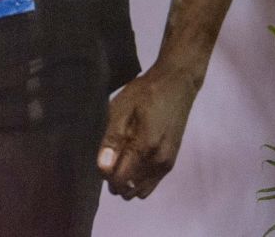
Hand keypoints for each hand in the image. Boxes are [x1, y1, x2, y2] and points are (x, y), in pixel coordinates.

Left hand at [98, 65, 201, 199]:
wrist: (176, 85)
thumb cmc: (144, 93)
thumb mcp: (121, 109)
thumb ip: (111, 140)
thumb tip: (103, 168)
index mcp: (146, 148)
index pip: (120, 179)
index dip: (104, 174)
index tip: (98, 157)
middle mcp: (160, 162)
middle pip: (130, 188)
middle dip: (114, 178)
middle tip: (107, 156)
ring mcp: (168, 164)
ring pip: (141, 188)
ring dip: (126, 180)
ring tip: (118, 156)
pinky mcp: (171, 161)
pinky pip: (152, 182)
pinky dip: (138, 177)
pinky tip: (130, 158)